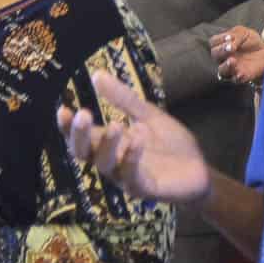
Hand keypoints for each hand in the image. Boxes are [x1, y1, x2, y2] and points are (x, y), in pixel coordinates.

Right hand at [58, 71, 211, 204]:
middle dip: (80, 135)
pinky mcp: (145, 189)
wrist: (200, 170)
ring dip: (108, 145)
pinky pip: (132, 177)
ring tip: (117, 124)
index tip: (63, 109)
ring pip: (105, 165)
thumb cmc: (170, 145)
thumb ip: (124, 99)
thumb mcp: (148, 116)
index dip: (68, 126)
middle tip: (82, 114)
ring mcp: (126, 177)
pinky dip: (132, 158)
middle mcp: (112, 161)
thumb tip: (97, 73)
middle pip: (84, 153)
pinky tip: (137, 139)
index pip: (82, 137)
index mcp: (110, 144)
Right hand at [213, 26, 263, 85]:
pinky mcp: (241, 76)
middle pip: (215, 55)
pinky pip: (236, 79)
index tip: (229, 37)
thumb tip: (229, 43)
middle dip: (221, 50)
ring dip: (226, 65)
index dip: (219, 39)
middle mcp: (223, 57)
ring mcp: (231, 68)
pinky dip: (237, 77)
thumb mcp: (243, 32)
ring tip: (232, 60)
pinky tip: (240, 73)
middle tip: (230, 48)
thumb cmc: (251, 40)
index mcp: (222, 45)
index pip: (213, 42)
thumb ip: (235, 35)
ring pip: (222, 70)